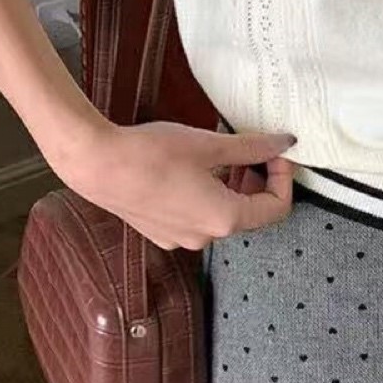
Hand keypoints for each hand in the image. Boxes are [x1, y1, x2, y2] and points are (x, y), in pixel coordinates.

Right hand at [56, 119, 295, 250]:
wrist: (98, 165)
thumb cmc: (152, 153)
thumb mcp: (209, 144)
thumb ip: (252, 147)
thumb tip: (285, 143)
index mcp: (225, 219)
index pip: (276, 208)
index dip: (283, 177)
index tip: (275, 152)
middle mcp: (206, 237)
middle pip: (249, 213)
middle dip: (255, 180)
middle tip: (247, 149)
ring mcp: (180, 239)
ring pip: (220, 214)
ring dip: (229, 187)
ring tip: (216, 156)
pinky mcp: (160, 233)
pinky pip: (195, 218)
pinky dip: (204, 196)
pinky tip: (188, 170)